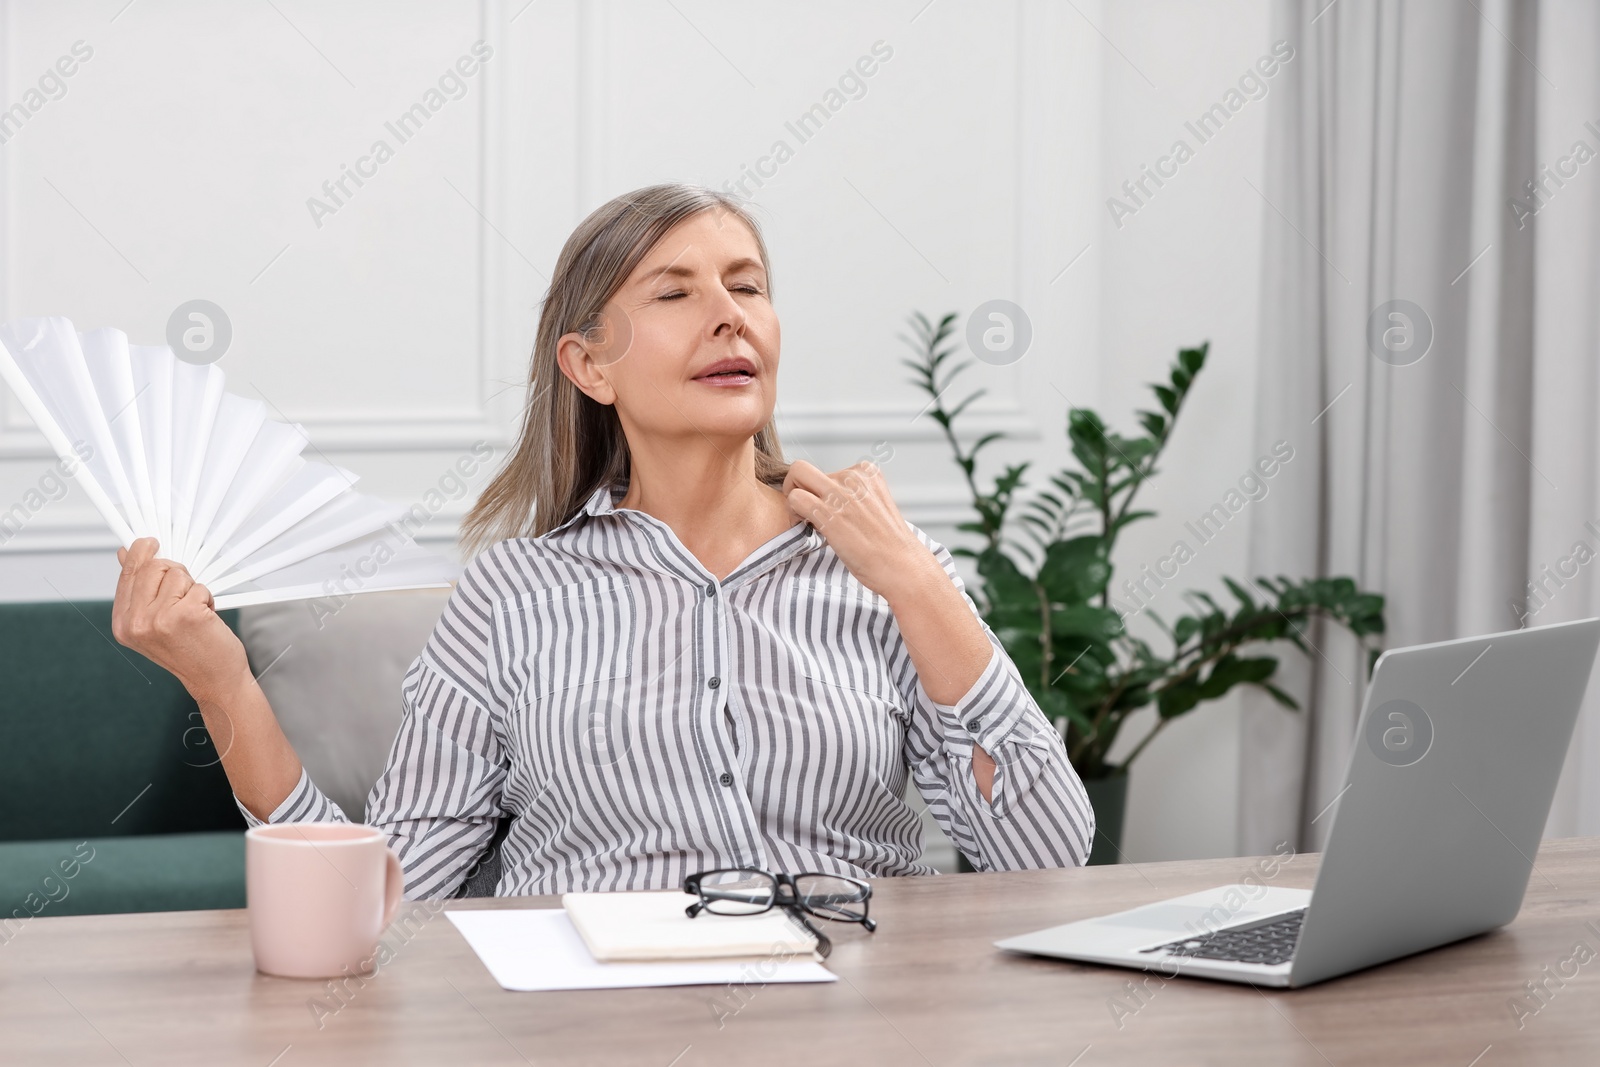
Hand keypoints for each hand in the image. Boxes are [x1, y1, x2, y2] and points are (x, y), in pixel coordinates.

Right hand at [111, 537, 249, 703]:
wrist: (214, 680)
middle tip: (186, 592)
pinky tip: (205, 619)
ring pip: (177, 573)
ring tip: (195, 613)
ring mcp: (158, 619)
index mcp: (123, 623)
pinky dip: (207, 598)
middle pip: (153, 566)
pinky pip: (199, 586)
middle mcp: (135, 622)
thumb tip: (124, 554)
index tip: (149, 541)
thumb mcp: (154, 622)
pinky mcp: (185, 615)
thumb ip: (139, 590)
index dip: (139, 553)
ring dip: (193, 588)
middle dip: (175, 571)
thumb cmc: (189, 650)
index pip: (127, 574)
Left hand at [782, 459, 935, 600]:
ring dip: (793, 501)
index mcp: (867, 472)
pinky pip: (795, 499)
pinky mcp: (829, 513)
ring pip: (796, 477)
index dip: (819, 491)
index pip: (827, 470)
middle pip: (804, 468)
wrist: (902, 566)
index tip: (827, 510)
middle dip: (797, 487)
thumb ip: (852, 495)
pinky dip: (793, 514)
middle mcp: (853, 477)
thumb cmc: (887, 545)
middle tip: (803, 510)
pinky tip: (809, 530)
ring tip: (807, 522)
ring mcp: (841, 493)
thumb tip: (823, 496)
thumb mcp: (875, 506)